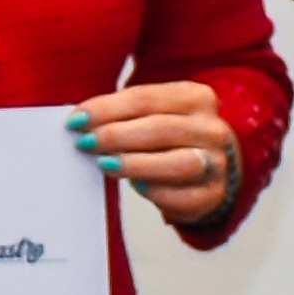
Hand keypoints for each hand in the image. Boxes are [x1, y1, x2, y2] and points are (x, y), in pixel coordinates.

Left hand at [71, 80, 243, 234]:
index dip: (106, 109)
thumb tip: (79, 121)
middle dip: (115, 136)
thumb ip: (123, 112)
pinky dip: (157, 191)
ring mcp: (217, 163)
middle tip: (84, 143)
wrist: (208, 168)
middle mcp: (212, 129)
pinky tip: (136, 186)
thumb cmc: (167, 136)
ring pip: (178, 163)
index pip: (145, 98)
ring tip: (104, 164)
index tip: (75, 120)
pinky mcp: (214, 195)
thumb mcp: (152, 113)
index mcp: (195, 98)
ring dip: (135, 163)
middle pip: (160, 129)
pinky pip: (184, 196)